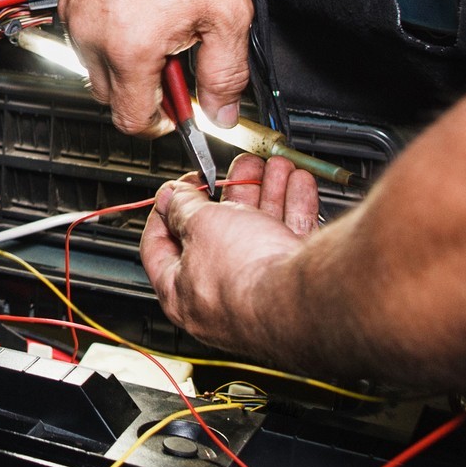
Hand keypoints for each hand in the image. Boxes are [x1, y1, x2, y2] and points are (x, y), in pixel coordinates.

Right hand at [59, 0, 251, 134]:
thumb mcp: (227, 15)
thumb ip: (226, 73)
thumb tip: (223, 112)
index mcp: (129, 51)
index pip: (132, 119)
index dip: (160, 121)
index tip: (174, 109)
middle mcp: (92, 37)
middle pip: (109, 96)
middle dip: (141, 88)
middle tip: (173, 58)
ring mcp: (75, 15)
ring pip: (93, 63)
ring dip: (121, 58)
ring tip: (154, 22)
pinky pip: (82, 31)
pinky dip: (106, 30)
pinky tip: (134, 3)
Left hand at [140, 154, 318, 352]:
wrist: (305, 298)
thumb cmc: (244, 275)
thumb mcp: (200, 225)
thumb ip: (182, 207)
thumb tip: (170, 198)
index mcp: (181, 293)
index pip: (159, 248)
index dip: (166, 211)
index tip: (176, 190)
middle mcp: (219, 298)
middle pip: (218, 234)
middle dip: (232, 194)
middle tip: (237, 171)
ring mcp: (259, 294)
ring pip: (258, 232)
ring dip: (267, 193)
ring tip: (274, 168)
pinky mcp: (293, 286)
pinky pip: (288, 240)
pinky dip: (294, 208)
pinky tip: (298, 184)